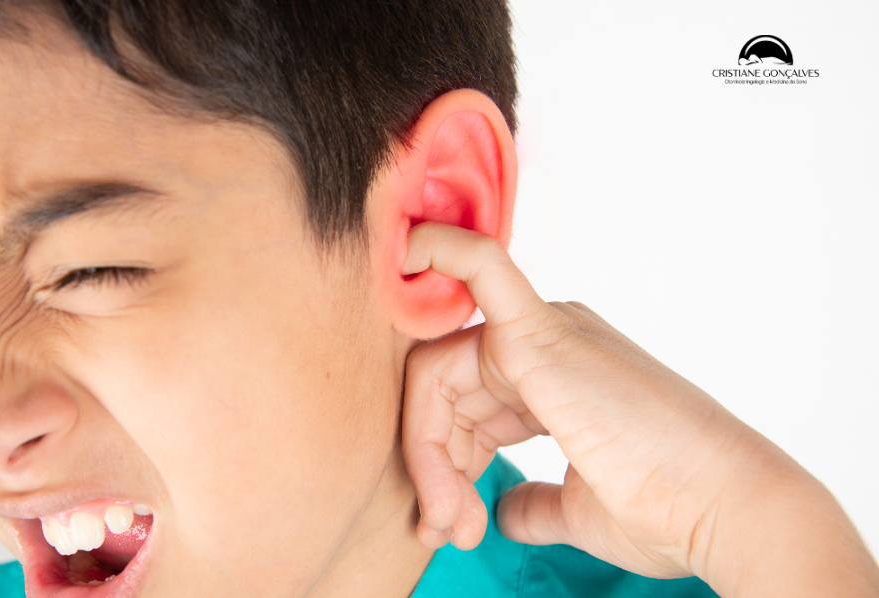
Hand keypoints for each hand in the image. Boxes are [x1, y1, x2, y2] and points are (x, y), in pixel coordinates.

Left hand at [400, 223, 878, 595]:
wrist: (722, 510)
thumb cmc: (666, 510)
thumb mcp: (579, 509)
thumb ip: (535, 503)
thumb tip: (504, 514)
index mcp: (554, 378)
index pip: (462, 407)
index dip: (444, 467)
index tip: (454, 526)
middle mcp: (547, 345)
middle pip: (441, 389)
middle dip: (431, 466)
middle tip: (444, 529)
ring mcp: (546, 333)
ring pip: (438, 373)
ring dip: (429, 455)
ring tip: (454, 524)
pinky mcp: (543, 331)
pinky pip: (482, 268)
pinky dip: (442, 249)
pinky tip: (407, 247)